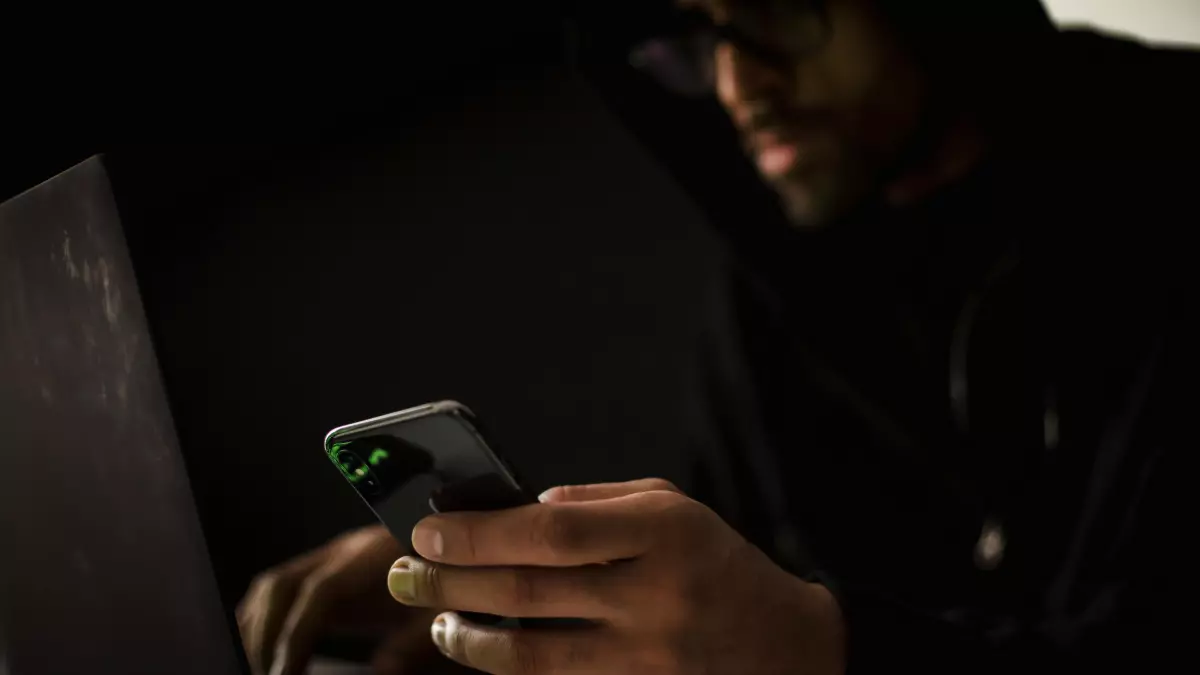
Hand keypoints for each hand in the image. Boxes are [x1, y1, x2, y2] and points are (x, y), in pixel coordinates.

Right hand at [237, 524, 445, 674]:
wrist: (453, 548)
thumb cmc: (452, 579)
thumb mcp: (439, 611)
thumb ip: (411, 641)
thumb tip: (380, 671)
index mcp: (373, 555)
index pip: (321, 591)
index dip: (298, 633)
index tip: (285, 673)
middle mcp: (344, 550)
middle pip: (282, 585)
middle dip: (266, 636)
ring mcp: (330, 557)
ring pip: (274, 585)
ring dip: (258, 629)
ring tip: (262, 669)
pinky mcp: (325, 569)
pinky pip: (280, 589)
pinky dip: (264, 619)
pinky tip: (264, 648)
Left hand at [387, 479, 845, 674]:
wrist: (785, 649)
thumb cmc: (716, 564)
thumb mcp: (673, 508)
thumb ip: (595, 503)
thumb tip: (516, 510)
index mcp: (665, 533)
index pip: (553, 534)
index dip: (481, 533)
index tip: (428, 529)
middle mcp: (656, 597)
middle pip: (529, 592)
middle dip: (451, 582)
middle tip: (404, 574)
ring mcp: (648, 658)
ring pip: (533, 657)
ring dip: (469, 639)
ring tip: (436, 622)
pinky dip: (510, 669)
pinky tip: (485, 649)